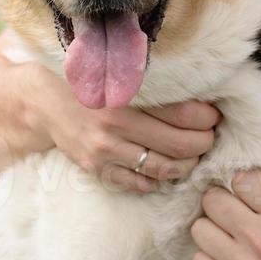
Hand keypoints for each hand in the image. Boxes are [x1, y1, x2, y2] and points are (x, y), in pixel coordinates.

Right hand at [41, 70, 221, 194]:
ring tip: (194, 155)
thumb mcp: (117, 75)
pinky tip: (166, 170)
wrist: (45, 104)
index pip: (181, 113)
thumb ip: (151, 84)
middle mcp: (115, 127)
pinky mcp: (99, 170)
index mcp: (125, 98)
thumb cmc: (89, 84)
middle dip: (203, 142)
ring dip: (187, 165)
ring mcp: (106, 153)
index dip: (206, 117)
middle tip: (210, 137)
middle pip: (178, 144)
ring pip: (163, 169)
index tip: (214, 115)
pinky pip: (139, 184)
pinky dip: (159, 180)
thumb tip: (196, 94)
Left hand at [190, 156, 260, 259]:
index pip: (242, 179)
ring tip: (224, 230)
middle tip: (228, 206)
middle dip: (219, 199)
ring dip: (210, 227)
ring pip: (200, 228)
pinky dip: (208, 255)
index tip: (244, 189)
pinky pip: (198, 259)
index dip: (240, 181)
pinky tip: (223, 254)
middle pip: (213, 200)